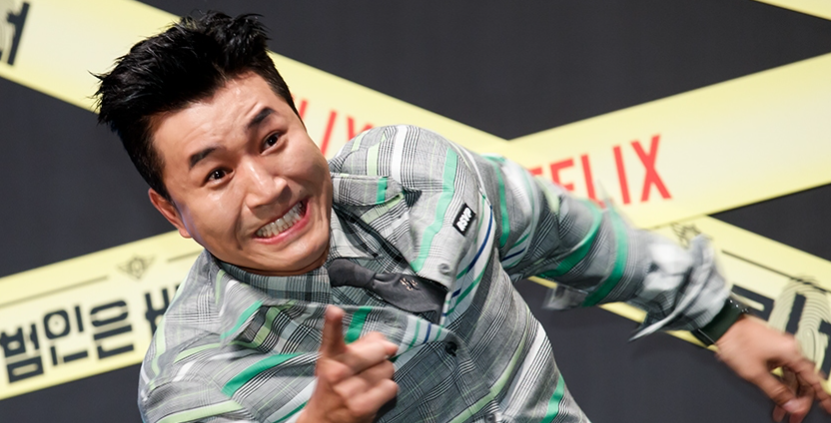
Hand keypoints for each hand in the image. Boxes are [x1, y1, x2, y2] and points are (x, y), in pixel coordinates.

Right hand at [298, 306, 398, 422]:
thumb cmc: (332, 388)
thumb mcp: (336, 364)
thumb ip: (358, 346)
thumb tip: (385, 340)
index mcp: (329, 359)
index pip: (331, 338)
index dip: (333, 323)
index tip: (334, 311)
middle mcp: (336, 373)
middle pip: (377, 350)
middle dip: (381, 354)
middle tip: (371, 363)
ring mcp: (349, 392)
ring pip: (387, 368)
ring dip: (384, 374)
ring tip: (369, 382)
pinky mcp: (362, 408)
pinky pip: (391, 387)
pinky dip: (387, 390)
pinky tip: (374, 394)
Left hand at [715, 315, 830, 422]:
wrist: (722, 324)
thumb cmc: (736, 340)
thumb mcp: (755, 373)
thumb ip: (776, 391)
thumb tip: (791, 405)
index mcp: (791, 352)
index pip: (813, 379)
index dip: (821, 396)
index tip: (827, 407)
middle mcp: (789, 349)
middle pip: (802, 380)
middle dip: (799, 401)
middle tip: (795, 416)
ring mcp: (780, 349)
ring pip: (791, 377)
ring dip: (787, 395)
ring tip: (782, 411)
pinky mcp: (771, 350)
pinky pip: (781, 371)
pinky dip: (779, 385)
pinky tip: (775, 397)